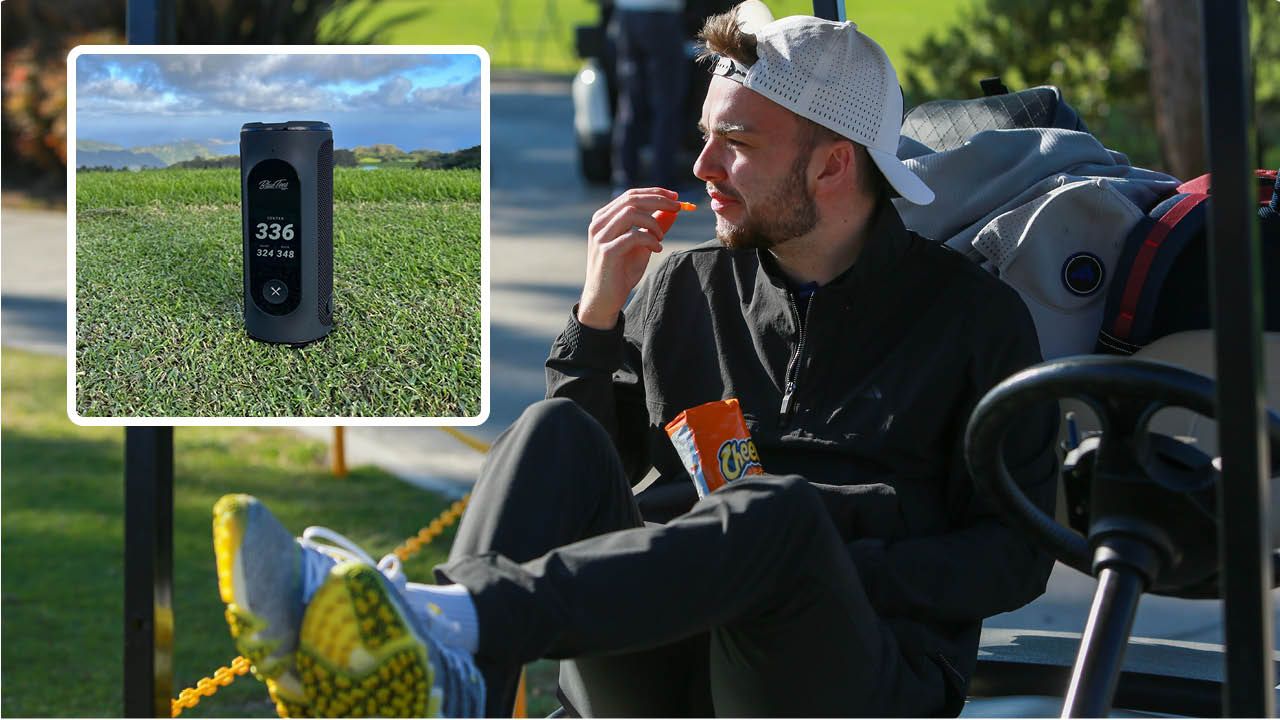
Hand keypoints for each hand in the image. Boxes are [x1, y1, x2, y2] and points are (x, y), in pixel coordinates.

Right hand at [578, 187, 682, 329]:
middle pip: (632, 199)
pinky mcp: (607, 251)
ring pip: (631, 213)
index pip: (631, 195)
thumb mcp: (641, 245)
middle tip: (678, 207)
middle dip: (659, 200)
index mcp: (604, 218)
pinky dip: (650, 239)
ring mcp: (601, 236)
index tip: (675, 197)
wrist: (605, 299)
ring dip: (653, 222)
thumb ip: (654, 227)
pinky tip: (657, 249)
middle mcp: (599, 223)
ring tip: (661, 237)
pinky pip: (633, 236)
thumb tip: (673, 211)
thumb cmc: (621, 271)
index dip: (655, 192)